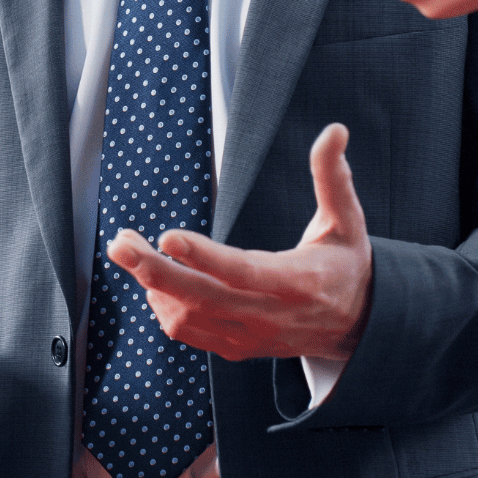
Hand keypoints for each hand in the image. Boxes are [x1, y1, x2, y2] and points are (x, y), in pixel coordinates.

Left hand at [104, 123, 372, 362]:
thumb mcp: (347, 220)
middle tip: (120, 244)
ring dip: (151, 285)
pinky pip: (189, 333)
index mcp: (298, 282)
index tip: (166, 236)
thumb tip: (334, 131)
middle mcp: (270, 315)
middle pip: (201, 298)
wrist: (357, 325)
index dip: (204, 257)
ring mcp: (251, 335)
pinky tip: (153, 280)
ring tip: (128, 251)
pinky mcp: (237, 347)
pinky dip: (163, 307)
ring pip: (187, 318)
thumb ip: (333, 176)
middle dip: (153, 271)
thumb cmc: (346, 265)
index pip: (243, 271)